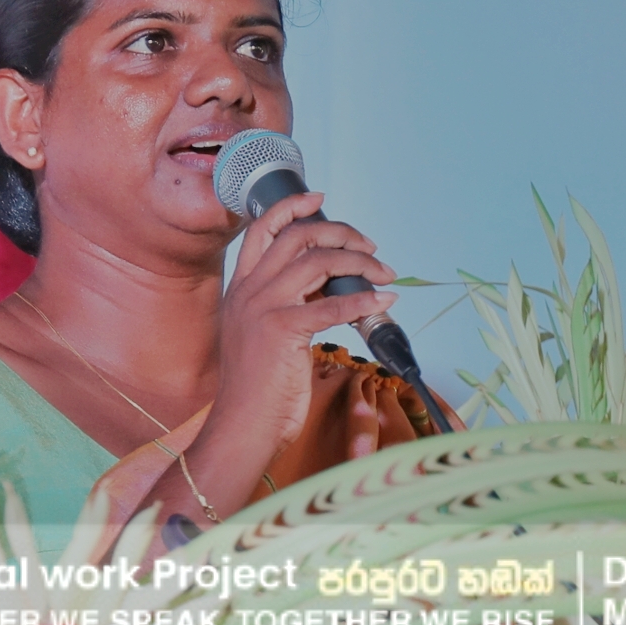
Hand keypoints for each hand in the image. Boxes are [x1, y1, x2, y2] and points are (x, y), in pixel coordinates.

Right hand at [203, 192, 397, 457]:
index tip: (319, 198)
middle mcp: (248, 290)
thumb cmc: (257, 388)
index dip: (292, 207)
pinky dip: (364, 300)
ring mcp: (263, 307)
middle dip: (340, 232)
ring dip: (360, 262)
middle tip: (369, 246)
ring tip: (384, 273)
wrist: (242, 426)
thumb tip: (331, 285)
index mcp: (240, 287)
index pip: (261, 228)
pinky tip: (383, 303)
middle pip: (297, 235)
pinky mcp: (282, 329)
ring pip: (318, 260)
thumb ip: (287, 305)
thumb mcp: (263, 334)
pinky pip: (333, 304)